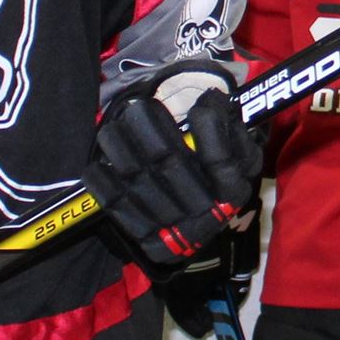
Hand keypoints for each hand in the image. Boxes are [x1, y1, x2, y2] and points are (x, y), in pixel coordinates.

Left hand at [86, 65, 262, 269]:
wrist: (197, 229)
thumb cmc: (218, 181)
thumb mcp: (241, 156)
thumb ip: (232, 128)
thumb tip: (213, 100)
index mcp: (233, 192)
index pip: (220, 157)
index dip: (208, 127)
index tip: (199, 107)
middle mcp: (206, 213)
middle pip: (170, 162)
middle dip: (148, 125)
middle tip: (139, 108)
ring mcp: (174, 229)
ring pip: (137, 178)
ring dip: (118, 145)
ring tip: (114, 127)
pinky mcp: (147, 239)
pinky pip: (116, 205)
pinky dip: (102, 180)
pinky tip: (98, 163)